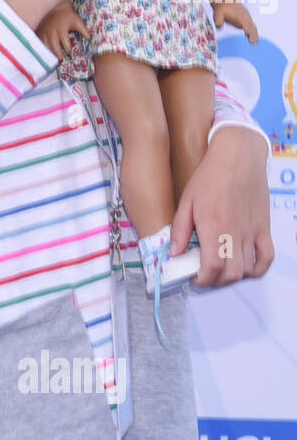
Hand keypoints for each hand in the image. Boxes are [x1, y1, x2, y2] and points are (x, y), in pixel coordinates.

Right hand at [37, 4, 87, 59]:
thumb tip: (89, 38)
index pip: (65, 44)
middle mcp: (52, 32)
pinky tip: (45, 52)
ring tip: (52, 58)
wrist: (56, 7)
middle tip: (61, 59)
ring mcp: (45, 32)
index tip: (69, 51)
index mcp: (62, 30)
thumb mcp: (77, 21)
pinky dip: (42, 48)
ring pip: (46, 46)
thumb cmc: (68, 15)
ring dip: (49, 53)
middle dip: (58, 54)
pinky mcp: (39, 32)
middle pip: (54, 47)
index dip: (68, 49)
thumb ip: (84, 30)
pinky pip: (39, 42)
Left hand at [170, 128, 272, 285]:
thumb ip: (179, 230)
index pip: (212, 268)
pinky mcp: (264, 228)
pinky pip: (267, 257)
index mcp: (214, 228)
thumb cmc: (210, 177)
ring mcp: (253, 232)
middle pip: (230, 274)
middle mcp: (236, 234)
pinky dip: (257, 268)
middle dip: (214, 281)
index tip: (192, 276)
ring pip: (247, 270)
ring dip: (232, 276)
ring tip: (220, 268)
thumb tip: (173, 253)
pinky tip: (245, 266)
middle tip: (203, 273)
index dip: (201, 280)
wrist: (238, 157)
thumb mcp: (186, 201)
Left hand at [214, 0, 258, 43]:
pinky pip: (251, 27)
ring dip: (254, 34)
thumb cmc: (222, 7)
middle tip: (253, 42)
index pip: (246, 25)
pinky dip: (252, 32)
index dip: (248, 31)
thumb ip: (219, 20)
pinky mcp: (245, 19)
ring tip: (253, 42)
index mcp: (240, 16)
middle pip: (252, 27)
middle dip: (253, 34)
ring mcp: (246, 18)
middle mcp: (245, 17)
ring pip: (253, 27)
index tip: (250, 38)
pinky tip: (250, 39)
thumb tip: (219, 25)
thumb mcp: (218, 13)